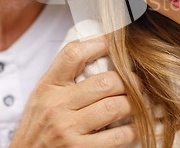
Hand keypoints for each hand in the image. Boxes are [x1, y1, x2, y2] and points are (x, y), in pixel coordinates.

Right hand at [10, 37, 137, 147]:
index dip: (99, 44)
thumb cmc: (37, 129)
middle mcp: (56, 106)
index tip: (114, 43)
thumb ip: (64, 78)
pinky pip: (118, 136)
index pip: (73, 54)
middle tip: (138, 83)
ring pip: (115, 106)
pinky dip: (134, 130)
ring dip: (135, 104)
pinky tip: (138, 126)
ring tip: (141, 102)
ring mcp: (67, 129)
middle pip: (104, 82)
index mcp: (47, 87)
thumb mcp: (42, 98)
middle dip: (128, 81)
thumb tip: (97, 52)